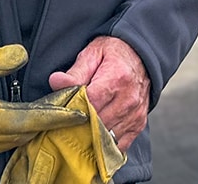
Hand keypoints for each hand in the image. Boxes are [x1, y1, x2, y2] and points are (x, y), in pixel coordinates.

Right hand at [0, 36, 85, 152]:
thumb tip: (21, 55)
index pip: (12, 119)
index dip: (43, 118)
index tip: (69, 112)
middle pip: (14, 135)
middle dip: (46, 125)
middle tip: (74, 114)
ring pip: (6, 142)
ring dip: (34, 132)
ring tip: (58, 117)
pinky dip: (18, 136)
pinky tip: (31, 125)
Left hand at [48, 36, 149, 150]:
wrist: (142, 56)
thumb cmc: (114, 53)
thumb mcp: (93, 53)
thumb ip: (75, 71)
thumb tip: (55, 82)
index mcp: (116, 79)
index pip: (89, 104)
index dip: (73, 108)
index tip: (62, 109)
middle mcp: (128, 100)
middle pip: (97, 123)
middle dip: (79, 124)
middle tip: (67, 121)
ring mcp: (135, 115)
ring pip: (106, 138)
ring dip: (91, 136)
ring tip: (79, 127)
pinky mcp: (138, 125)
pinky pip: (119, 145)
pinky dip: (105, 143)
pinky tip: (95, 135)